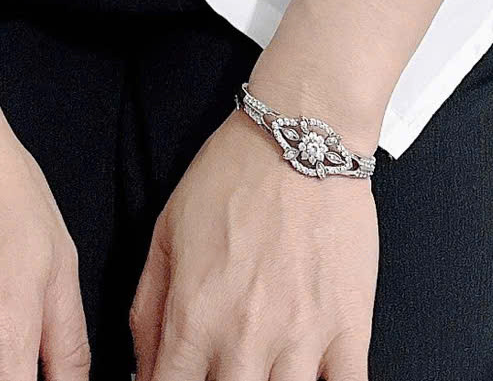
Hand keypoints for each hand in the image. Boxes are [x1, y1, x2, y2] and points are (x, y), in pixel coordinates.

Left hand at [130, 106, 376, 380]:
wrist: (301, 135)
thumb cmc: (232, 177)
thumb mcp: (166, 233)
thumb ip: (146, 310)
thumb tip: (142, 371)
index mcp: (194, 315)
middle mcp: (246, 336)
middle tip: (225, 370)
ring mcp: (302, 338)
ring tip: (264, 372)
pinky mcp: (350, 330)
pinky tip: (315, 378)